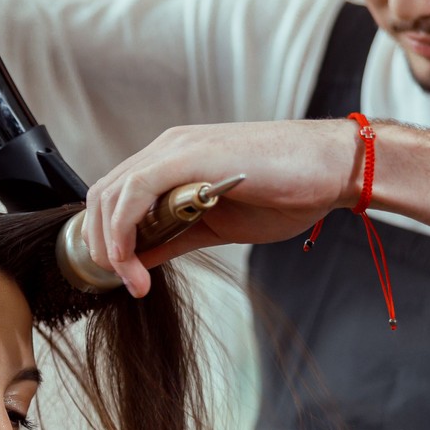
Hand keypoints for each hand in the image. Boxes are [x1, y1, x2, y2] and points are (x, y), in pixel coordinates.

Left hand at [82, 119, 364, 297]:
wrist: (331, 169)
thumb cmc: (287, 192)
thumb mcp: (216, 225)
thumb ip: (175, 237)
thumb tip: (140, 257)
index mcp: (173, 160)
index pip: (116, 195)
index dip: (105, 236)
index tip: (120, 275)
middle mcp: (168, 148)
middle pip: (103, 193)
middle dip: (98, 243)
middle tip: (117, 280)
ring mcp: (176, 148)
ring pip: (112, 192)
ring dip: (110, 243)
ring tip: (130, 279)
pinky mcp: (189, 154)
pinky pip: (135, 191)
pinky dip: (125, 231)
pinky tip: (137, 264)